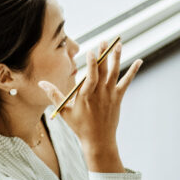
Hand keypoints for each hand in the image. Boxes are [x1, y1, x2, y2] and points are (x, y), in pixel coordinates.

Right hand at [40, 41, 140, 162]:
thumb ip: (54, 95)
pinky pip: (126, 82)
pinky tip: (139, 61)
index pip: (91, 77)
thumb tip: (41, 83)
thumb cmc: (79, 126)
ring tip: (119, 44)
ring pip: (115, 73)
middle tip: (105, 40)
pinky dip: (133, 71)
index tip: (92, 51)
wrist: (98, 140)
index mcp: (85, 96)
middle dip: (104, 54)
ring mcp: (110, 95)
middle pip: (103, 70)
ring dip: (117, 58)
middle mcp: (99, 94)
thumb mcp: (63, 111)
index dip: (92, 64)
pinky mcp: (118, 98)